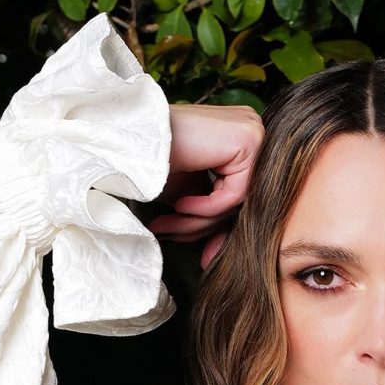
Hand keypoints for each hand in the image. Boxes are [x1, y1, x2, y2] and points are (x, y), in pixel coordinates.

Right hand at [151, 102, 263, 265]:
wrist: (131, 137)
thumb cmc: (153, 160)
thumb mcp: (188, 191)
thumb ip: (208, 212)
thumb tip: (217, 251)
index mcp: (239, 137)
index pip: (237, 194)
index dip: (214, 226)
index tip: (203, 255)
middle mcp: (252, 129)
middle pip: (237, 198)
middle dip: (202, 226)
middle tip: (171, 236)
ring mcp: (254, 131)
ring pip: (236, 200)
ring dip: (198, 220)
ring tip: (167, 225)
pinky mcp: (249, 140)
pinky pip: (235, 193)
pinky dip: (206, 207)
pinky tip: (180, 205)